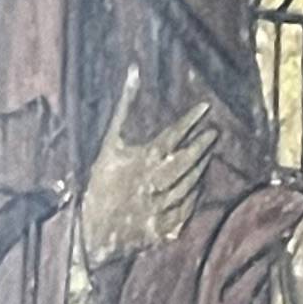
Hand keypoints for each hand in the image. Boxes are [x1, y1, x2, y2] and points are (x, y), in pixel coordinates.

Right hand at [78, 68, 218, 273]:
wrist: (88, 232)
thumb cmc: (99, 183)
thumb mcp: (108, 145)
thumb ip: (124, 108)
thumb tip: (134, 71)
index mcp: (142, 162)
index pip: (173, 136)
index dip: (191, 120)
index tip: (205, 107)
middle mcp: (154, 184)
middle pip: (187, 161)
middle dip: (202, 145)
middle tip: (214, 132)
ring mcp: (159, 207)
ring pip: (188, 185)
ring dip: (200, 169)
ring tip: (207, 155)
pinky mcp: (162, 228)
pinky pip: (185, 210)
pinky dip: (193, 197)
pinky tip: (197, 185)